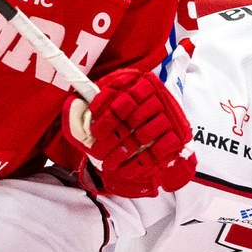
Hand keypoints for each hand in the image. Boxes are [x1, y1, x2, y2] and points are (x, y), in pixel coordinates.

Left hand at [66, 69, 196, 197]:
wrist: (158, 137)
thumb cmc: (124, 123)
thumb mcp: (103, 113)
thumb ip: (83, 111)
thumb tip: (73, 105)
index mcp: (137, 80)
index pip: (121, 91)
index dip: (105, 113)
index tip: (94, 131)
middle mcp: (156, 93)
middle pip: (132, 115)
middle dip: (110, 138)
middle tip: (97, 152)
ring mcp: (169, 114)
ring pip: (144, 134)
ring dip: (122, 153)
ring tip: (109, 164)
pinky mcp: (178, 135)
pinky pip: (158, 151)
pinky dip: (138, 164)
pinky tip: (124, 170)